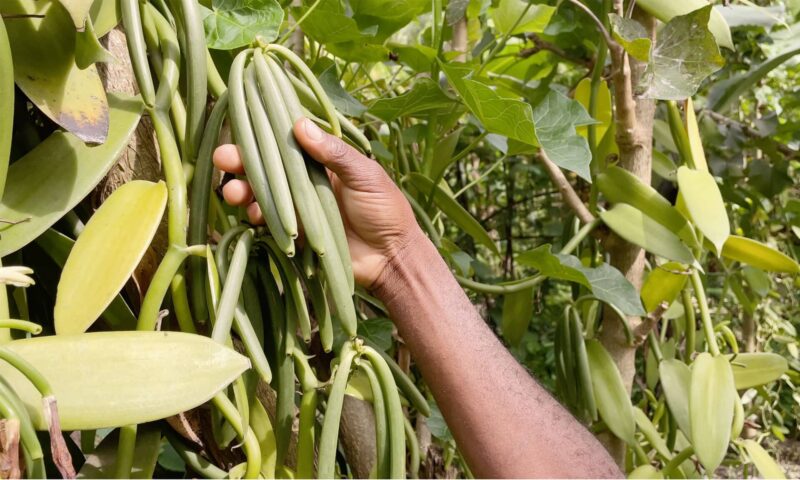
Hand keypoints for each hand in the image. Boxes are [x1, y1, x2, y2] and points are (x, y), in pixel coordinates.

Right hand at [213, 118, 420, 287]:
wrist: (391, 257)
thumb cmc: (386, 209)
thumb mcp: (365, 175)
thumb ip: (334, 152)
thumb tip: (300, 125)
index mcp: (323, 160)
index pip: (288, 142)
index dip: (264, 135)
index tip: (241, 128)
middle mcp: (307, 180)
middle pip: (268, 167)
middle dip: (242, 163)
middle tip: (223, 161)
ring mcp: (300, 206)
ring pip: (263, 194)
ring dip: (244, 191)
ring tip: (234, 194)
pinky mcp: (296, 232)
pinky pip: (270, 222)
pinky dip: (258, 218)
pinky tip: (253, 216)